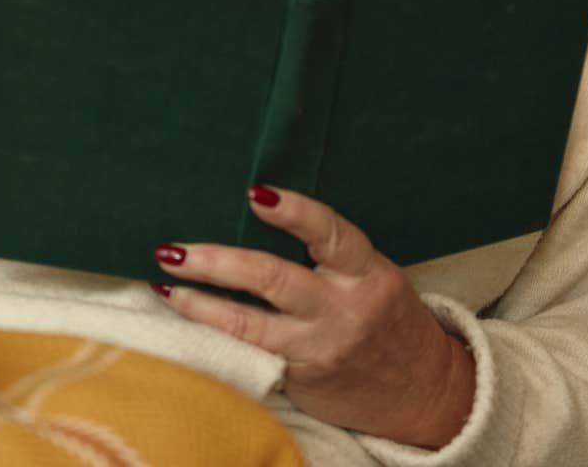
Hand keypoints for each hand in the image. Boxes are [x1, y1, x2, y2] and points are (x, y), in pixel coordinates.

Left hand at [151, 185, 475, 448]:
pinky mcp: (300, 380)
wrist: (422, 393)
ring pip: (249, 325)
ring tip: (164, 284)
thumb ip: (329, 253)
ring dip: (198, 303)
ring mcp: (318, 348)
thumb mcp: (373, 275)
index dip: (294, 212)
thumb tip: (256, 207)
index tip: (255, 193)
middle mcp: (342, 310)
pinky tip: (184, 319)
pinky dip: (212, 335)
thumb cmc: (385, 317)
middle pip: (272, 279)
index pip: (330, 234)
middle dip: (216, 262)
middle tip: (173, 248)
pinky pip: (249, 353)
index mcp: (366, 273)